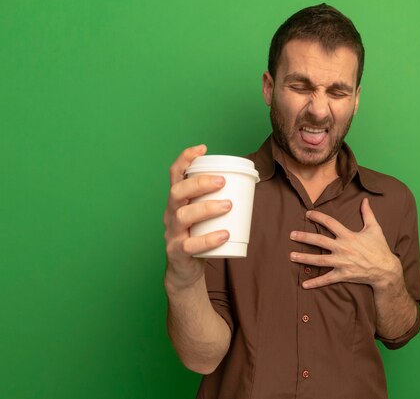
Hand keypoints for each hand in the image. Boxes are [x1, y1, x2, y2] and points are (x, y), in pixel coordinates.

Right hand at [163, 144, 231, 290]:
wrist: (185, 271)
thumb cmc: (198, 237)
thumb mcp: (204, 216)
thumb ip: (218, 199)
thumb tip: (248, 182)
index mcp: (178, 201)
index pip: (175, 175)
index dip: (185, 159)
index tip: (202, 148)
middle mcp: (171, 213)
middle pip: (177, 192)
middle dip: (199, 183)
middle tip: (223, 181)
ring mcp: (172, 233)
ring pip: (183, 215)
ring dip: (207, 207)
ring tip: (228, 205)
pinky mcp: (177, 252)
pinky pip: (190, 245)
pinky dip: (208, 239)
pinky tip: (224, 235)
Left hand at [289, 198, 402, 290]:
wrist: (386, 270)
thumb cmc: (380, 248)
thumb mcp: (375, 229)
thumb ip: (368, 214)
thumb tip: (365, 200)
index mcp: (349, 235)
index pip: (330, 223)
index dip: (318, 217)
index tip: (307, 214)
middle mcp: (343, 248)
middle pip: (320, 241)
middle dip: (304, 238)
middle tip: (291, 235)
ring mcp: (342, 263)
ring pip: (319, 260)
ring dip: (304, 258)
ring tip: (291, 256)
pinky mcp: (343, 275)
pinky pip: (327, 279)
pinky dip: (315, 282)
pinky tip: (304, 284)